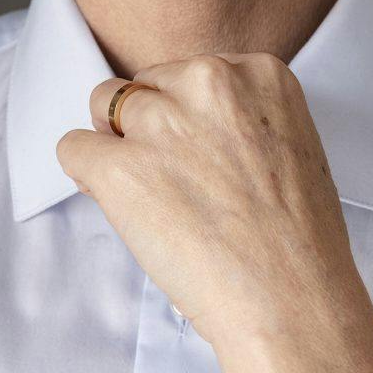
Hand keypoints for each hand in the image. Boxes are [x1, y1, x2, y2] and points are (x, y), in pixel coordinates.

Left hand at [54, 54, 360, 351]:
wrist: (293, 299)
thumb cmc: (298, 240)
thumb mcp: (289, 147)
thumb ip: (236, 119)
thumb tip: (172, 124)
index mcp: (257, 72)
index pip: (188, 73)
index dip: (185, 119)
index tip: (204, 158)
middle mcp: (208, 82)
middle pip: (144, 85)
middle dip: (150, 129)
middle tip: (179, 185)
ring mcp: (162, 123)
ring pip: (103, 106)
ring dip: (118, 149)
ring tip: (154, 199)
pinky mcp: (121, 167)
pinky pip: (73, 148)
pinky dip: (88, 178)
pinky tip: (124, 209)